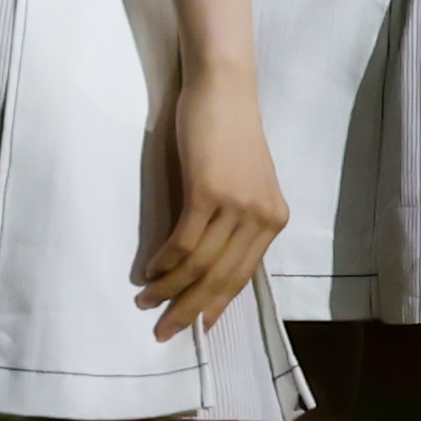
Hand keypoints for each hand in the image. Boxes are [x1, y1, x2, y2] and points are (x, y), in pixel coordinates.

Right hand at [136, 56, 290, 336]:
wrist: (224, 89)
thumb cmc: (228, 134)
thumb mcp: (243, 183)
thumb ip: (233, 222)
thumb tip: (204, 266)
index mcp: (274, 219)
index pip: (244, 276)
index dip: (218, 305)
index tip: (198, 328)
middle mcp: (261, 216)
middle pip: (222, 277)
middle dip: (190, 309)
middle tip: (163, 331)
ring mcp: (237, 204)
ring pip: (200, 264)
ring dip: (169, 289)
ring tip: (146, 300)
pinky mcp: (209, 191)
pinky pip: (184, 241)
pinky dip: (165, 261)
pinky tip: (151, 270)